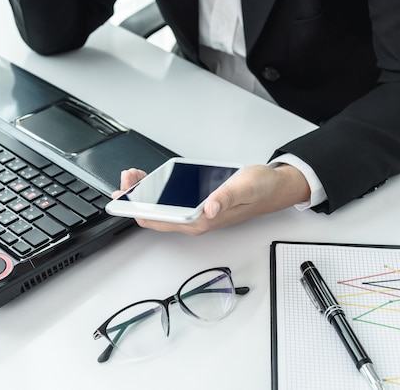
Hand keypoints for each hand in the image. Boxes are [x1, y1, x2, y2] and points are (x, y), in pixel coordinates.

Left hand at [112, 164, 310, 234]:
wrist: (272, 189)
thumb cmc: (259, 190)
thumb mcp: (244, 188)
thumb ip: (226, 198)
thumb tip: (210, 206)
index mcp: (202, 221)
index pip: (159, 220)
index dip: (138, 208)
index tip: (126, 194)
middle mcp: (196, 221)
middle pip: (155, 216)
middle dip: (135, 199)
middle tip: (127, 180)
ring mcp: (196, 214)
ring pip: (160, 209)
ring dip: (144, 195)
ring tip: (134, 177)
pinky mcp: (197, 206)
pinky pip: (170, 202)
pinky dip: (156, 191)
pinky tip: (151, 179)